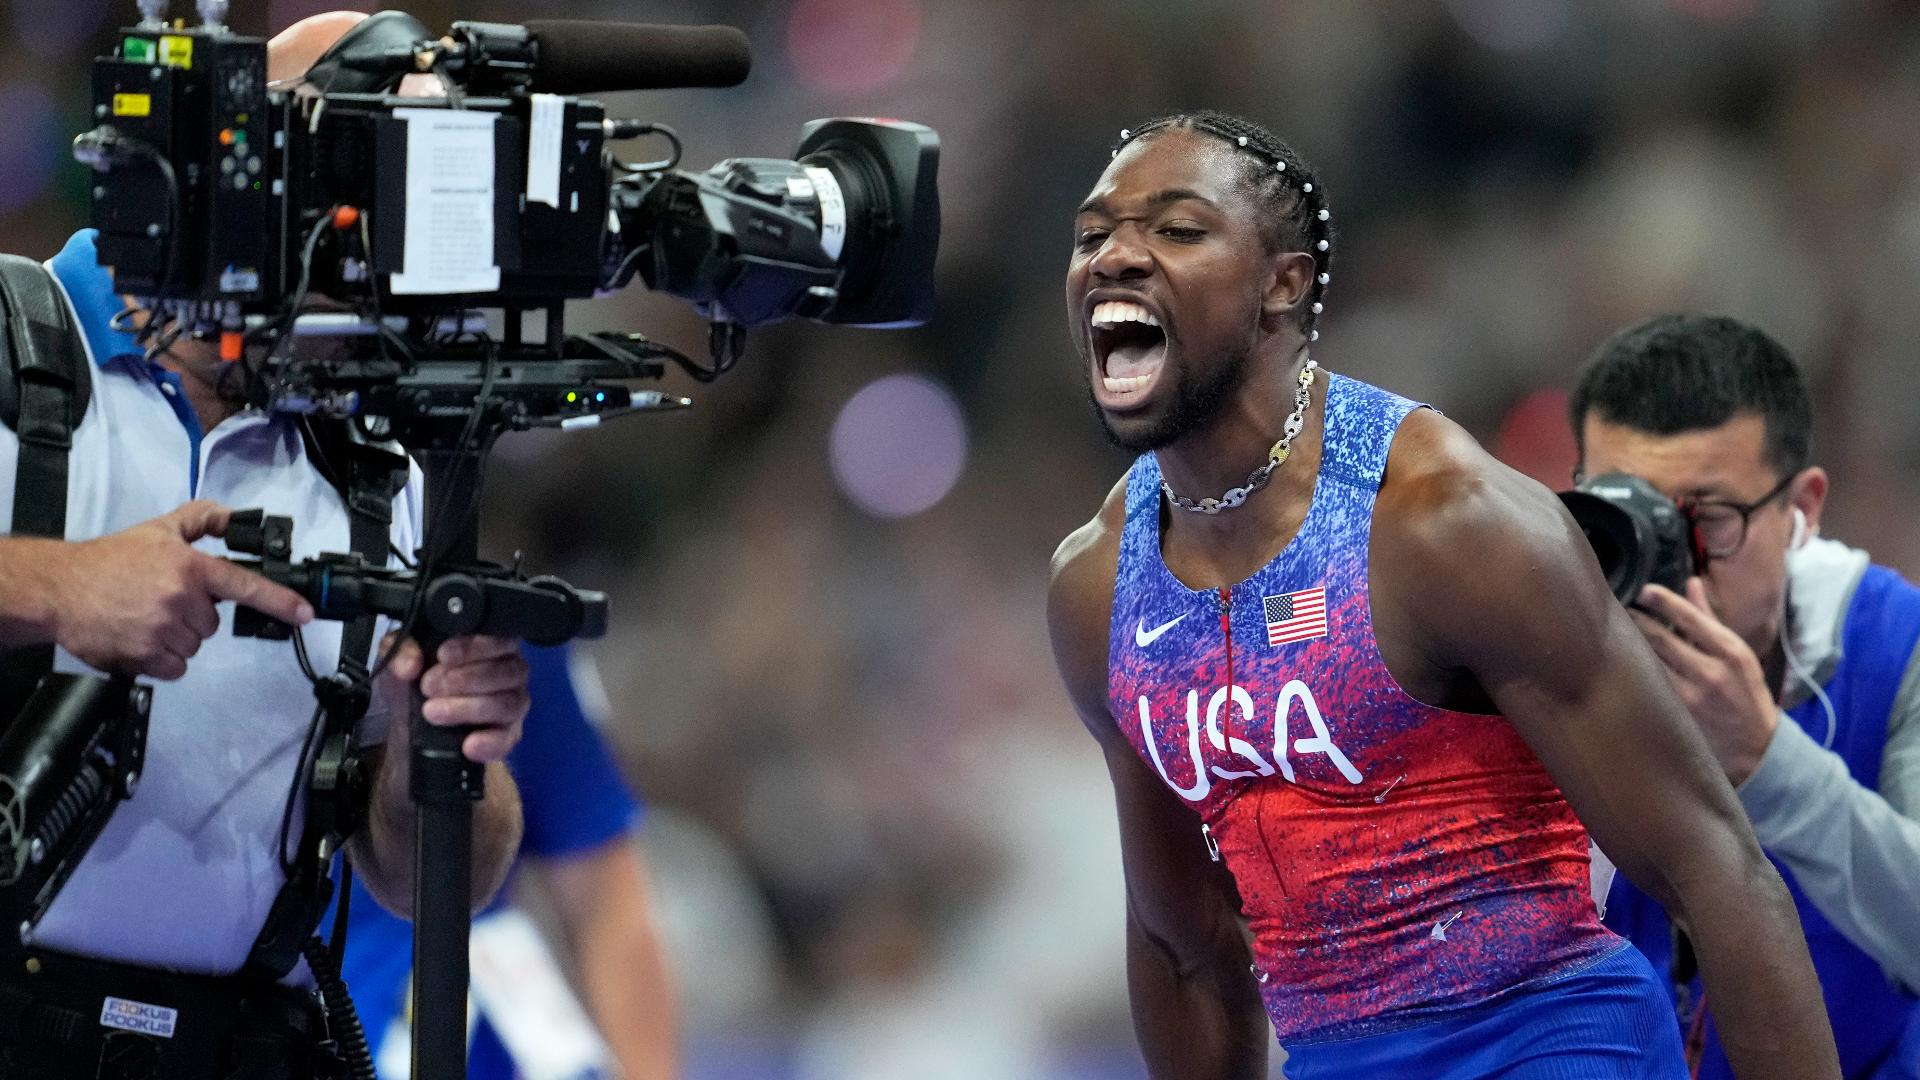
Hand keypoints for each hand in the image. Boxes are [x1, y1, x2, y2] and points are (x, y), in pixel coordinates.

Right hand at [51, 500, 314, 679]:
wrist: (59, 589)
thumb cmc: (108, 560)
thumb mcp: (158, 530)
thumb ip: (201, 520)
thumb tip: (236, 516)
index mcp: (190, 567)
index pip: (245, 584)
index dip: (280, 601)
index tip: (306, 614)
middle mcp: (180, 599)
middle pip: (213, 623)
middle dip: (193, 615)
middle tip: (161, 601)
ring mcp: (163, 630)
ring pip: (194, 645)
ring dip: (176, 638)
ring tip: (145, 618)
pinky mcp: (146, 657)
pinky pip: (176, 668)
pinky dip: (162, 660)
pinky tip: (140, 638)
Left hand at [378, 634, 528, 761]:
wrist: (412, 723)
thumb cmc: (416, 681)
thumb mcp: (401, 658)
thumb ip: (400, 651)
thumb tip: (409, 666)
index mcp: (493, 643)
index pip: (499, 638)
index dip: (473, 647)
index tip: (443, 655)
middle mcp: (512, 670)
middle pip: (507, 672)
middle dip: (466, 680)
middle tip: (428, 687)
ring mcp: (514, 702)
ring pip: (507, 704)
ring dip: (468, 708)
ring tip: (432, 712)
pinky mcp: (510, 733)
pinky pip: (509, 738)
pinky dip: (490, 742)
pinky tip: (468, 745)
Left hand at [1630, 579, 1779, 784]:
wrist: (1757, 748)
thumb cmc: (1746, 694)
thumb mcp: (1738, 654)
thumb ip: (1710, 619)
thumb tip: (1691, 583)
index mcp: (1731, 651)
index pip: (1690, 618)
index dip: (1663, 601)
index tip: (1644, 590)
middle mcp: (1712, 671)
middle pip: (1662, 638)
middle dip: (1637, 620)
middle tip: (1620, 606)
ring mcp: (1692, 694)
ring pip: (1651, 660)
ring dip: (1631, 642)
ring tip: (1616, 627)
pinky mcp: (1678, 712)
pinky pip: (1651, 683)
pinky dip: (1637, 667)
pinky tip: (1623, 657)